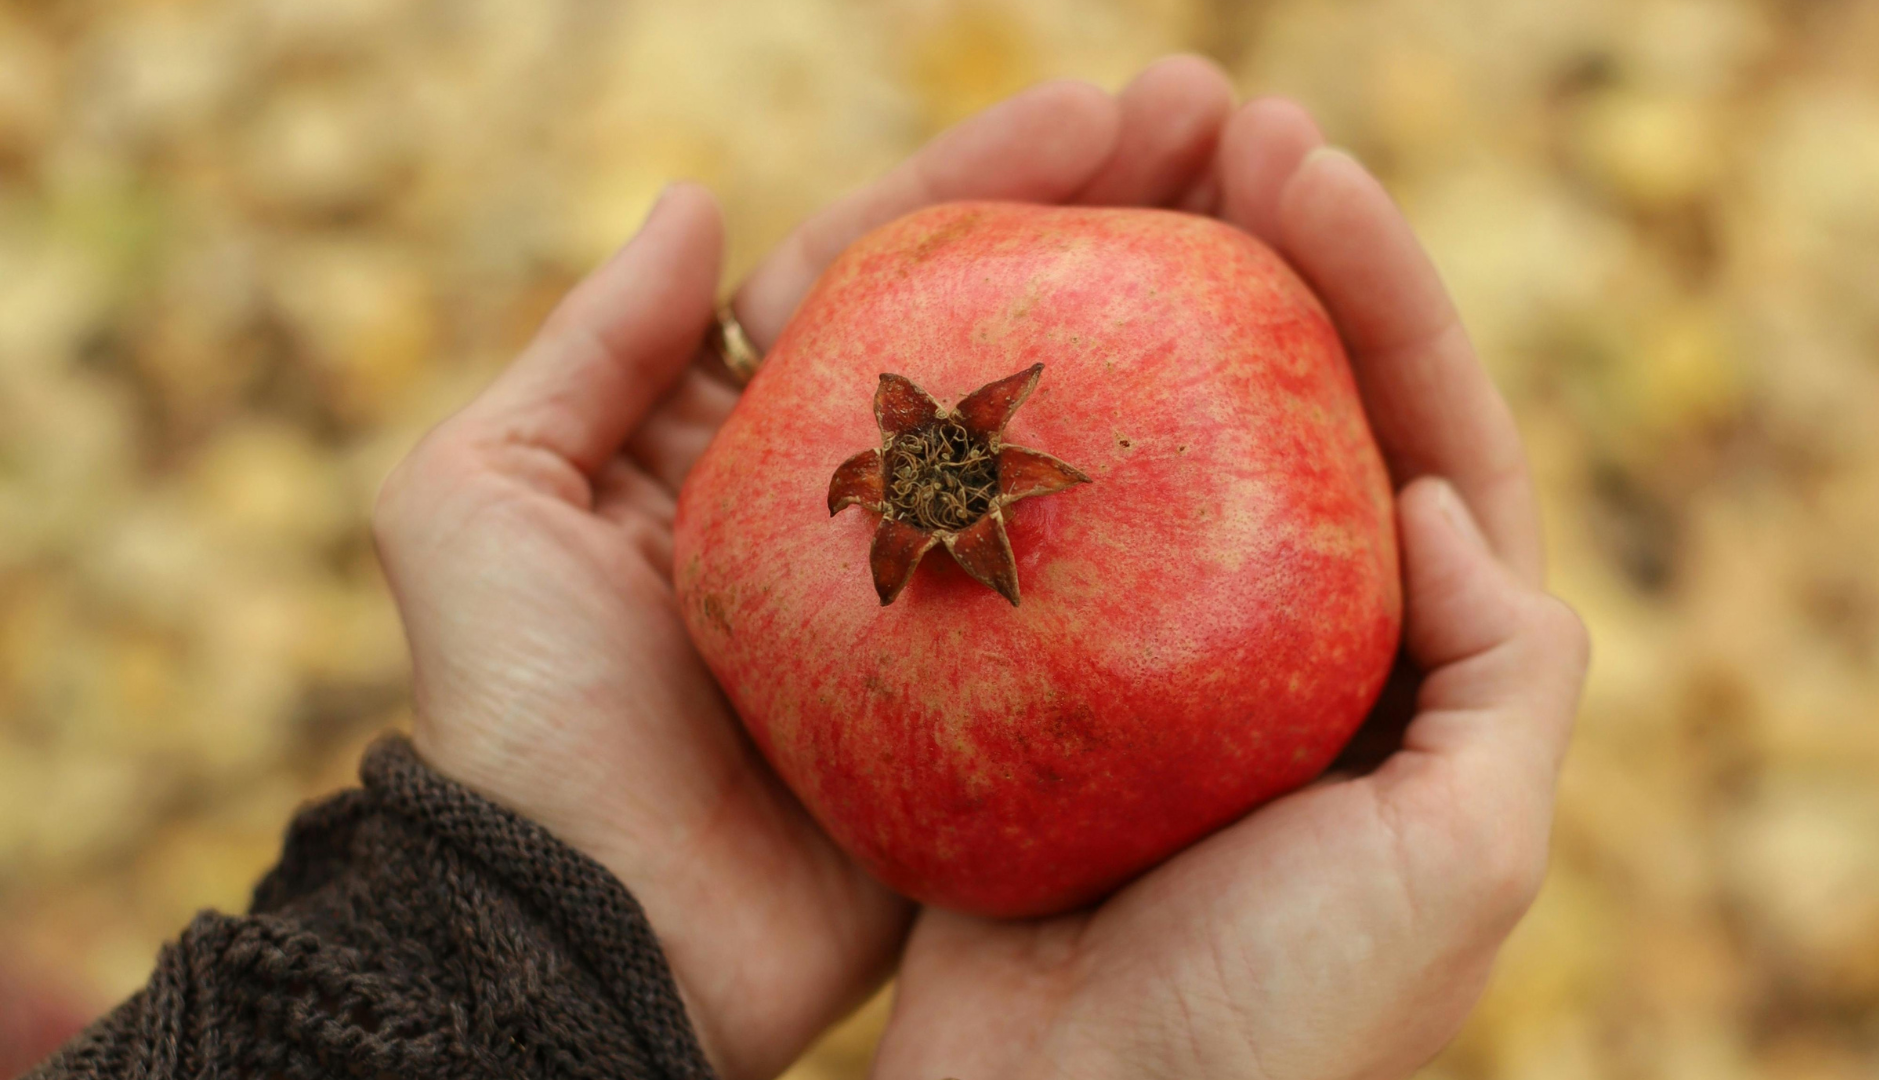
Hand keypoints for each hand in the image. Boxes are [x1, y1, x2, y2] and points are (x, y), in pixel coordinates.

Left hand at [371, 57, 1247, 1079]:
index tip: (1116, 108)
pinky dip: (1169, 522)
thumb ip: (590, 348)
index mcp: (743, 439)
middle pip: (999, 331)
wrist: (583, 926)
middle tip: (1229, 128)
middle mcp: (851, 504)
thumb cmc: (517, 714)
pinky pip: (1089, 596)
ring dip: (1166, 337)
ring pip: (1059, 445)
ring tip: (1280, 229)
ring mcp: (932, 599)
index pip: (884, 268)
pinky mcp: (991, 703)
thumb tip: (693, 196)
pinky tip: (1263, 441)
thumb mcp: (481, 500)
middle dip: (1110, 220)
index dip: (993, 181)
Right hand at [865, 102, 1590, 1077]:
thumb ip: (1507, 674)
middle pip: (1284, 419)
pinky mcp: (1041, 695)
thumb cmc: (1275, 1028)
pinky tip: (982, 339)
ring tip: (1096, 182)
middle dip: (1259, 265)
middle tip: (1201, 128)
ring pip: (1156, 456)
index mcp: (1412, 683)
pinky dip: (1021, 434)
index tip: (1300, 169)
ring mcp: (1159, 672)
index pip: (1420, 441)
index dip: (1380, 292)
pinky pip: (1039, 533)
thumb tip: (1435, 498)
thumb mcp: (1464, 858)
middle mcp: (1291, 663)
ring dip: (1134, 320)